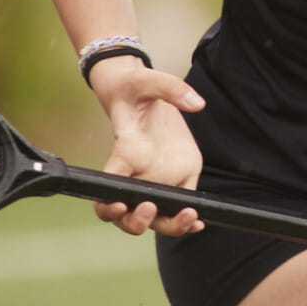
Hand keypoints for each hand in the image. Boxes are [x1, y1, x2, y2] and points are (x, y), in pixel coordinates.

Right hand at [88, 58, 206, 236]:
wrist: (140, 95)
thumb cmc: (134, 90)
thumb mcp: (148, 79)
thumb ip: (171, 88)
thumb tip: (197, 102)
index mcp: (125, 153)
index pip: (110, 184)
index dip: (108, 202)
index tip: (118, 204)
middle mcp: (137, 172)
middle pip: (128, 213)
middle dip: (137, 221)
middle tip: (150, 208)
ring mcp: (157, 177)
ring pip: (155, 216)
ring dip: (168, 225)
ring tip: (190, 220)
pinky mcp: (178, 175)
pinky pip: (178, 203)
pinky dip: (186, 218)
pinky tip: (198, 221)